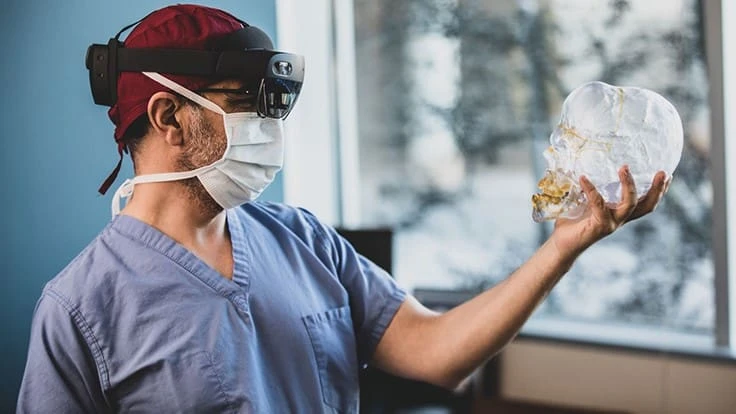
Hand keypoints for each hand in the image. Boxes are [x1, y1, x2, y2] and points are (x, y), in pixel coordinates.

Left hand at [550, 166, 670, 258]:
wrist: (561, 245)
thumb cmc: (572, 222)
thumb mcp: (583, 202)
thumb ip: (588, 189)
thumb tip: (583, 166)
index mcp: (619, 213)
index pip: (645, 203)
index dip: (658, 191)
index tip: (667, 175)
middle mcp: (619, 219)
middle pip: (646, 205)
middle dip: (657, 189)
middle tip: (662, 172)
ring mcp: (611, 223)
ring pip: (629, 204)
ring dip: (628, 185)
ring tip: (624, 168)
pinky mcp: (599, 226)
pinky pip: (598, 204)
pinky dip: (591, 189)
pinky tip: (583, 178)